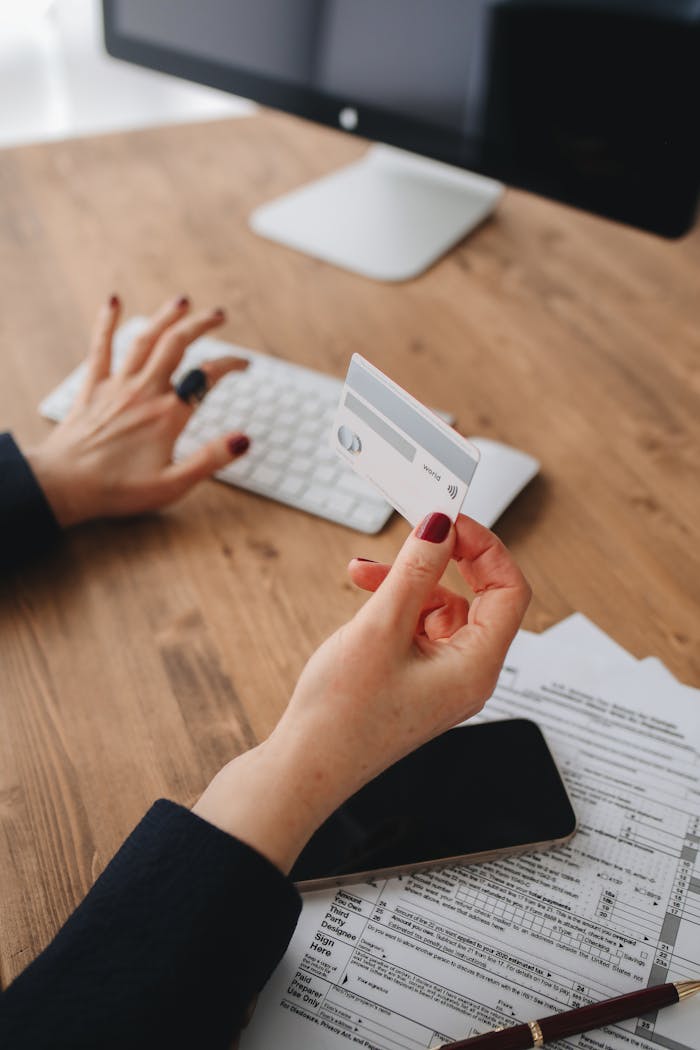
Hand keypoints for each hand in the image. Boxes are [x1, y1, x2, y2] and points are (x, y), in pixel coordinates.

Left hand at [26, 295, 250, 526]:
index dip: (230, 365)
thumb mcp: (173, 484)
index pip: (207, 377)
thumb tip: (245, 439)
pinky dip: (106, 322)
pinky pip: (101, 348)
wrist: (64, 486)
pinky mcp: (93, 388)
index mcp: (169, 415)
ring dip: (165, 316)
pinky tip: (113, 301)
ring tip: (182, 302)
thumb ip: (210, 459)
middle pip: (178, 345)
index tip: (244, 364)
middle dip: (201, 325)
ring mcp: (118, 386)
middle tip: (219, 315)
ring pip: (146, 339)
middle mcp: (145, 392)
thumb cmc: (118, 490)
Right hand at [194, 513, 530, 872]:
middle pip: (478, 598)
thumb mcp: (380, 628)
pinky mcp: (414, 681)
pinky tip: (363, 593)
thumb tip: (441, 527)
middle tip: (416, 530)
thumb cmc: (341, 715)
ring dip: (408, 581)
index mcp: (476, 668)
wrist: (303, 770)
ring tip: (364, 572)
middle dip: (443, 561)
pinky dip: (395, 604)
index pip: (509, 592)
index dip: (485, 549)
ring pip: (441, 609)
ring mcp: (441, 680)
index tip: (451, 520)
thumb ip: (415, 571)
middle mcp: (467, 675)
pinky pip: (418, 628)